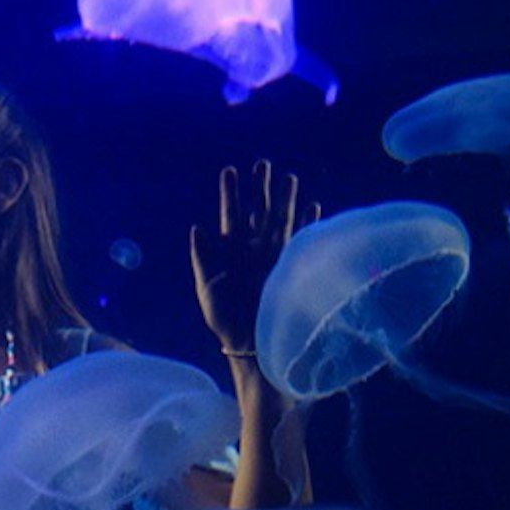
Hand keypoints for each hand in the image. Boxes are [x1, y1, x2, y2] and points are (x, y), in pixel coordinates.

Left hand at [189, 160, 320, 355]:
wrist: (253, 345)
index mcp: (230, 252)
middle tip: (262, 163)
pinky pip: (301, 241)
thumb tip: (197, 227)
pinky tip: (312, 207)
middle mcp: (254, 250)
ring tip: (288, 176)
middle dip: (260, 188)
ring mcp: (274, 258)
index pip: (230, 215)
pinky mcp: (292, 269)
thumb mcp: (208, 288)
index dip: (231, 193)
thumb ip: (203, 258)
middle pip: (258, 211)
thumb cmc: (225, 320)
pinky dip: (307, 224)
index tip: (230, 170)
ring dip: (285, 200)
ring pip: (281, 221)